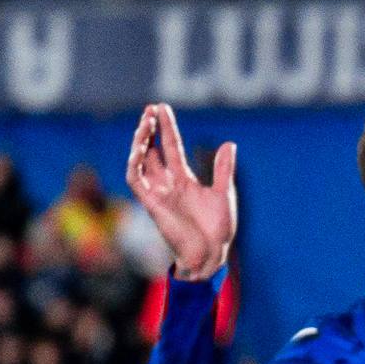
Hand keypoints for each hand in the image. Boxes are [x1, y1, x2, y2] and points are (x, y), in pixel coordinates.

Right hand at [124, 104, 235, 280]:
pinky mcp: (151, 204)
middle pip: (153, 150)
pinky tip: (139, 148)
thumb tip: (229, 143)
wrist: (211, 254)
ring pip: (141, 161)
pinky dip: (135, 164)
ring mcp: (158, 192)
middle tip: (151, 108)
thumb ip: (223, 170)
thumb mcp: (224, 194)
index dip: (167, 128)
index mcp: (184, 179)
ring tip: (145, 122)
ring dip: (140, 142)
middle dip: (150, 129)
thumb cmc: (218, 229)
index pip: (171, 147)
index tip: (162, 108)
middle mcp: (168, 183)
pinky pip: (136, 180)